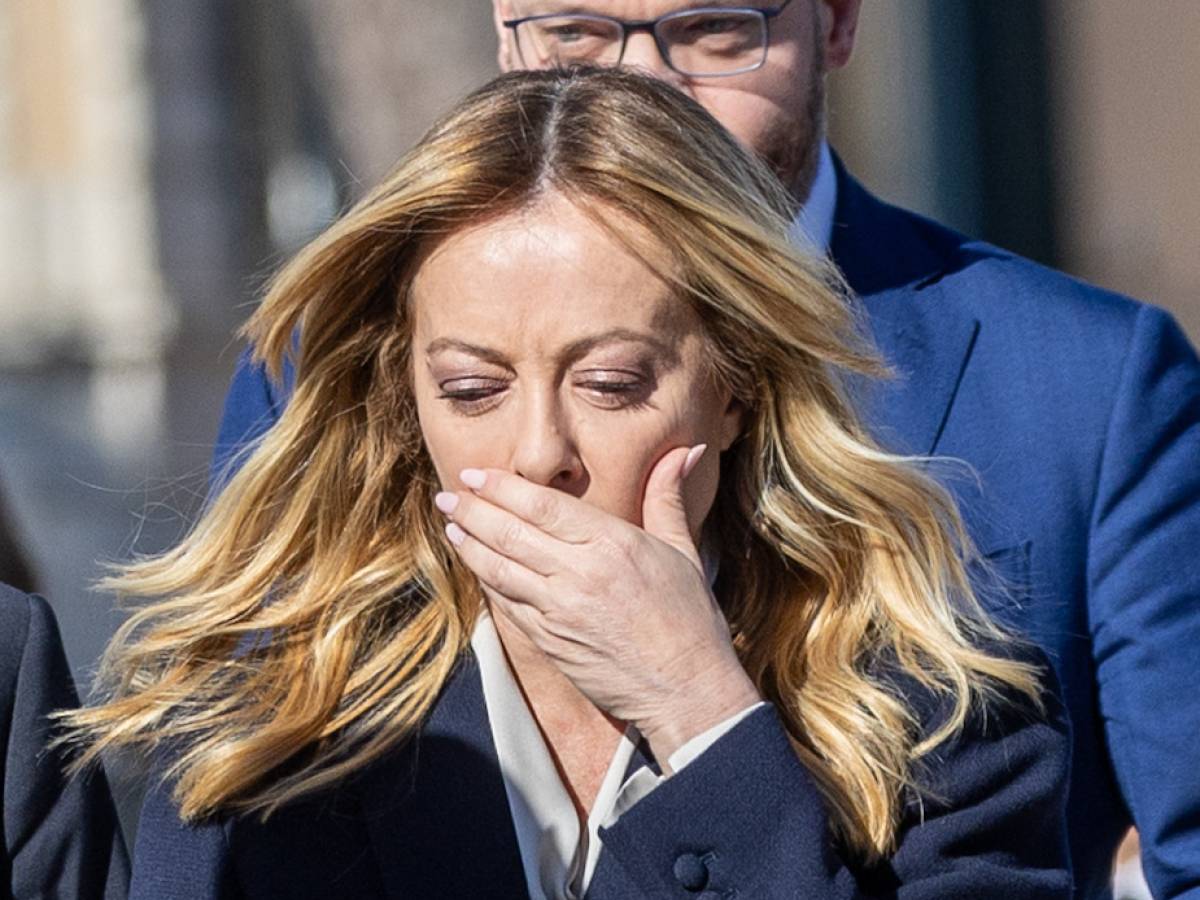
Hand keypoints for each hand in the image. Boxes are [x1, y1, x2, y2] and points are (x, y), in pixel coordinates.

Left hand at [435, 445, 760, 763]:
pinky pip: (506, 603)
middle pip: (509, 532)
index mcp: (612, 543)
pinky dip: (486, 579)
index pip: (541, 505)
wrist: (685, 689)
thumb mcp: (682, 550)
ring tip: (451, 523)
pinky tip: (475, 565)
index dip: (501, 487)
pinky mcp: (549, 641)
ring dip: (468, 543)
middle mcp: (580, 573)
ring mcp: (559, 610)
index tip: (474, 474)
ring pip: (498, 567)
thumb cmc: (690, 619)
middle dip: (471, 509)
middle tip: (447, 494)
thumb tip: (686, 450)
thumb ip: (667, 496)